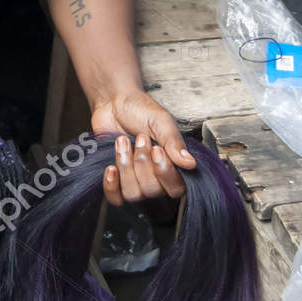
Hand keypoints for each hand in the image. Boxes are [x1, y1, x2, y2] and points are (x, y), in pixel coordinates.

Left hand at [91, 91, 195, 208]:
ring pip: (133, 194)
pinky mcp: (117, 182)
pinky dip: (112, 185)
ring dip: (125, 166)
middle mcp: (156, 178)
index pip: (176, 188)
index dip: (165, 173)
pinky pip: (116, 198)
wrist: (114, 102)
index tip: (157, 150)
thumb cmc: (140, 110)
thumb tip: (190, 163)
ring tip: (123, 142)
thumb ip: (174, 142)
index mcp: (172, 165)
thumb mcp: (161, 121)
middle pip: (152, 191)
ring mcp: (135, 181)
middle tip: (140, 139)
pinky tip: (111, 167)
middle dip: (142, 163)